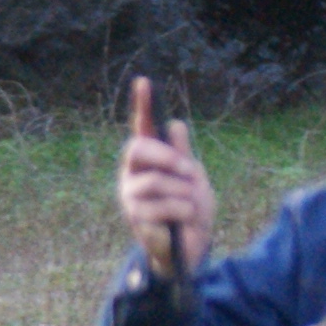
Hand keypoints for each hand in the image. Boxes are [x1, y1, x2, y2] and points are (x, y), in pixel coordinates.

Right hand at [118, 74, 213, 278]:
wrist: (193, 245)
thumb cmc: (191, 208)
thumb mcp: (192, 177)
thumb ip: (182, 153)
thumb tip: (174, 124)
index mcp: (147, 162)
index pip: (142, 129)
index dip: (143, 106)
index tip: (145, 81)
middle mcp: (132, 176)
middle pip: (140, 149)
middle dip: (169, 158)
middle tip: (189, 171)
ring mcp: (131, 198)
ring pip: (157, 181)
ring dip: (184, 193)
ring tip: (190, 206)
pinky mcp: (137, 220)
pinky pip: (164, 206)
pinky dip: (184, 212)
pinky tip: (184, 220)